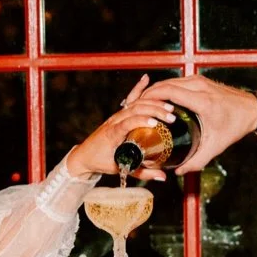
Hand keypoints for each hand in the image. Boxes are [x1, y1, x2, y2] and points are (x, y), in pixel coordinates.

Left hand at [63, 75, 177, 179]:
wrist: (85, 155)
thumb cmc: (101, 162)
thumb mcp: (122, 169)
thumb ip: (143, 173)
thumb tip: (163, 177)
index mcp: (112, 134)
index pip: (127, 123)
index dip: (141, 121)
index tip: (156, 124)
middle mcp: (114, 121)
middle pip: (134, 110)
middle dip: (153, 110)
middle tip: (171, 116)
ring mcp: (116, 115)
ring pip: (134, 103)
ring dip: (152, 102)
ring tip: (169, 107)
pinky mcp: (119, 113)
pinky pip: (129, 99)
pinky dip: (138, 88)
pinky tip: (147, 79)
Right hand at [139, 75, 256, 171]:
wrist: (252, 109)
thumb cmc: (235, 127)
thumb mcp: (216, 146)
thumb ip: (197, 161)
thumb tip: (178, 171)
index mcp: (203, 102)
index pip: (170, 93)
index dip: (152, 99)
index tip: (139, 108)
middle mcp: (200, 87)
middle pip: (166, 85)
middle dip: (148, 95)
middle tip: (134, 108)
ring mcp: (199, 80)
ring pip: (170, 81)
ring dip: (155, 91)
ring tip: (142, 104)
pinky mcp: (199, 79)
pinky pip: (176, 81)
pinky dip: (165, 89)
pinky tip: (157, 100)